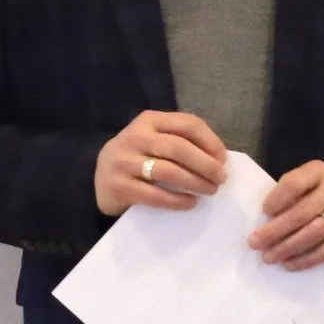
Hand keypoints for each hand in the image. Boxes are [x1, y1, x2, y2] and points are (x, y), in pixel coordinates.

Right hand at [95, 110, 227, 216]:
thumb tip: (219, 158)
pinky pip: (155, 195)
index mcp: (149, 120)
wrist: (99, 179)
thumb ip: (180, 141)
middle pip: (179, 148)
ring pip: (168, 171)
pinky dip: (177, 200)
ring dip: (195, 182)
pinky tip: (191, 203)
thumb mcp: (154, 139)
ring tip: (210, 191)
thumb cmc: (138, 159)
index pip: (187, 124)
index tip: (223, 159)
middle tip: (221, 179)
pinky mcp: (120, 186)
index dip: (210, 141)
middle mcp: (135, 137)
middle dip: (205, 164)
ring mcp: (124, 162)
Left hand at [249, 162, 323, 269]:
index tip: (263, 213)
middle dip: (275, 231)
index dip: (276, 199)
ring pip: (314, 233)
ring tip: (269, 257)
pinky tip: (290, 263)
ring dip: (288, 247)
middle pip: (301, 212)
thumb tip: (263, 221)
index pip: (294, 183)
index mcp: (319, 171)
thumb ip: (292, 194)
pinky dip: (307, 259)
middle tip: (254, 243)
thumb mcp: (312, 182)